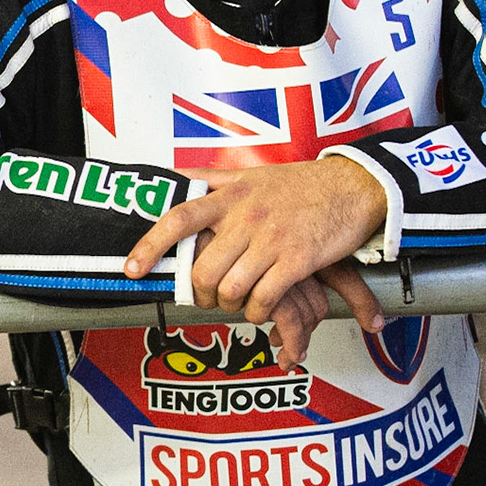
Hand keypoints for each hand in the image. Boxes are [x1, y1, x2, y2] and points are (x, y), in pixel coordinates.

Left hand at [124, 159, 387, 362]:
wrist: (353, 186)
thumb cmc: (300, 184)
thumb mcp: (250, 174)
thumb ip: (211, 178)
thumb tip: (175, 174)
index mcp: (229, 195)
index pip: (178, 218)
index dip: (150, 246)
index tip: (132, 269)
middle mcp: (245, 216)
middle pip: (203, 270)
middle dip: (201, 293)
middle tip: (209, 297)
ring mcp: (271, 238)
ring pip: (230, 289)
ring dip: (230, 306)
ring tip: (237, 302)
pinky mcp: (298, 259)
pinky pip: (264, 298)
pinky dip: (257, 312)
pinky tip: (261, 308)